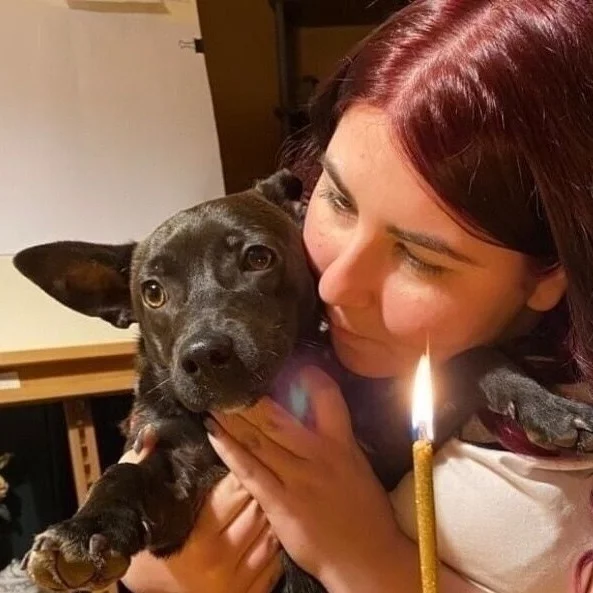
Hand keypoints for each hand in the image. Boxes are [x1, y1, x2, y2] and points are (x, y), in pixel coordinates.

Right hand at [118, 428, 282, 592]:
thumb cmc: (141, 545)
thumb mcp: (134, 503)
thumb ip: (141, 467)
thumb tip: (153, 434)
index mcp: (196, 538)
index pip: (235, 489)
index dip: (242, 464)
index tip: (244, 447)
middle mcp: (220, 561)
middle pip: (258, 508)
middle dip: (262, 482)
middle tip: (264, 463)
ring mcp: (236, 580)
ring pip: (272, 532)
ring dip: (273, 509)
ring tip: (271, 488)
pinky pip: (276, 560)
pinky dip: (277, 538)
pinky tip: (273, 522)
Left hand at [205, 367, 401, 590]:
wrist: (368, 559)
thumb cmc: (365, 511)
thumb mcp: (357, 465)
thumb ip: (334, 438)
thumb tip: (310, 413)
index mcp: (342, 443)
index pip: (327, 396)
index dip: (308, 376)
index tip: (287, 365)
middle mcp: (318, 455)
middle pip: (277, 417)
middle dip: (249, 398)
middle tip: (227, 382)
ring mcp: (298, 479)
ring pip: (258, 439)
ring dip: (231, 419)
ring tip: (212, 402)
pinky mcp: (281, 503)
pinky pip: (249, 471)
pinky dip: (229, 450)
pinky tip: (213, 434)